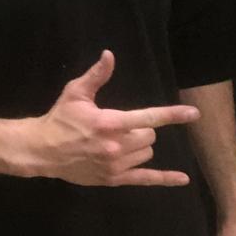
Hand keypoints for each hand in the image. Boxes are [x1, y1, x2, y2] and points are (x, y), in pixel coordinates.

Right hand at [26, 50, 199, 186]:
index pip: (148, 118)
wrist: (42, 150)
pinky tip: (182, 179)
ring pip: (146, 153)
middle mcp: (115, 146)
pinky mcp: (113, 179)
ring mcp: (115, 165)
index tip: (193, 113)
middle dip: (141, 129)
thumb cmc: (60, 118)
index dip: (172, 115)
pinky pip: (145, 179)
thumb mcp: (75, 93)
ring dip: (140, 146)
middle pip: (149, 136)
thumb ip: (97, 76)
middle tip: (121, 126)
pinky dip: (165, 179)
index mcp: (109, 123)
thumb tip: (110, 55)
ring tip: (119, 141)